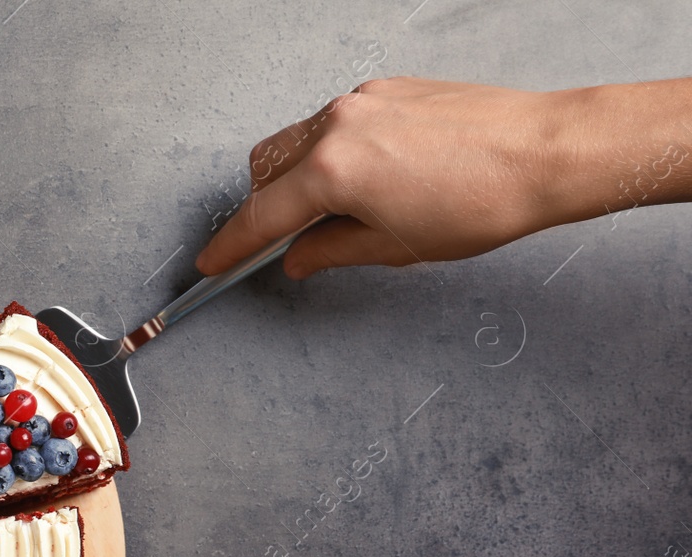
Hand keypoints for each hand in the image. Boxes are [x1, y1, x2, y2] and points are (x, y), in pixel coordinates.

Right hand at [197, 78, 581, 278]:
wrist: (546, 152)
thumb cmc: (482, 200)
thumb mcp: (395, 246)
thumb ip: (331, 251)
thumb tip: (298, 258)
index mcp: (331, 171)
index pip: (261, 215)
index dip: (232, 246)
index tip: (213, 263)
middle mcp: (337, 125)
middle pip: (266, 168)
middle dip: (263, 206)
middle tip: (281, 241)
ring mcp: (362, 100)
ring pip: (298, 142)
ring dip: (298, 178)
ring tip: (337, 212)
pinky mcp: (388, 90)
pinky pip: (336, 124)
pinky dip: (333, 154)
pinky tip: (370, 179)